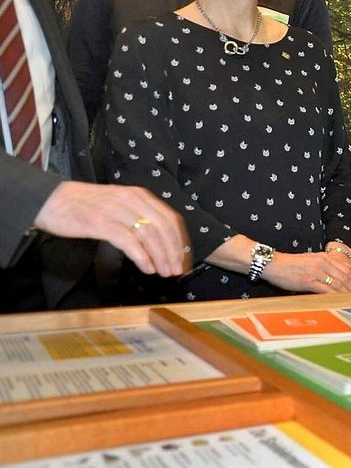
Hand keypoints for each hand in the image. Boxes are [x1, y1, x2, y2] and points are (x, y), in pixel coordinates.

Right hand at [34, 181, 190, 276]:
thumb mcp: (118, 204)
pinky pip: (129, 241)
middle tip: (175, 270)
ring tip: (163, 272)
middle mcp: (131, 200)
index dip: (179, 241)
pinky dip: (141, 256)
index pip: (169, 218)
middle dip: (172, 252)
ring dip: (160, 257)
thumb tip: (158, 241)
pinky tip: (147, 268)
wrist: (50, 200)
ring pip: (149, 235)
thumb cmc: (85, 206)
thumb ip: (138, 216)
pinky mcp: (101, 222)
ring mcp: (116, 210)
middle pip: (163, 228)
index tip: (182, 258)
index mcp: (139, 195)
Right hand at [261, 250, 350, 293]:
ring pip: (338, 283)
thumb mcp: (311, 260)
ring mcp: (316, 272)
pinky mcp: (308, 281)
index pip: (346, 268)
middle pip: (345, 276)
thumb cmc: (290, 265)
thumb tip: (336, 275)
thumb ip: (324, 266)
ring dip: (348, 293)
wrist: (274, 264)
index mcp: (324, 257)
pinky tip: (341, 301)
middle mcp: (322, 263)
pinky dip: (336, 296)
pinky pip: (326, 290)